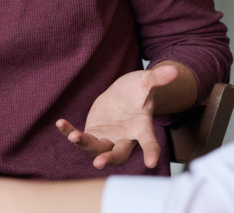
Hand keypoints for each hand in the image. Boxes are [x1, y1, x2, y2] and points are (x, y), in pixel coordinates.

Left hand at [55, 64, 179, 168]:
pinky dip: (70, 132)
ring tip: (74, 136)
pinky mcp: (94, 134)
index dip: (151, 152)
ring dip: (85, 144)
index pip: (148, 142)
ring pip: (97, 148)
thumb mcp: (146, 81)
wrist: (123, 94)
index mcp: (141, 128)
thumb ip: (157, 78)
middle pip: (119, 154)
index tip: (151, 164)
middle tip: (98, 163)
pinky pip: (81, 137)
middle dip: (109, 159)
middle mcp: (125, 138)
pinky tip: (60, 123)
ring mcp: (108, 138)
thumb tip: (173, 70)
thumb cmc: (138, 90)